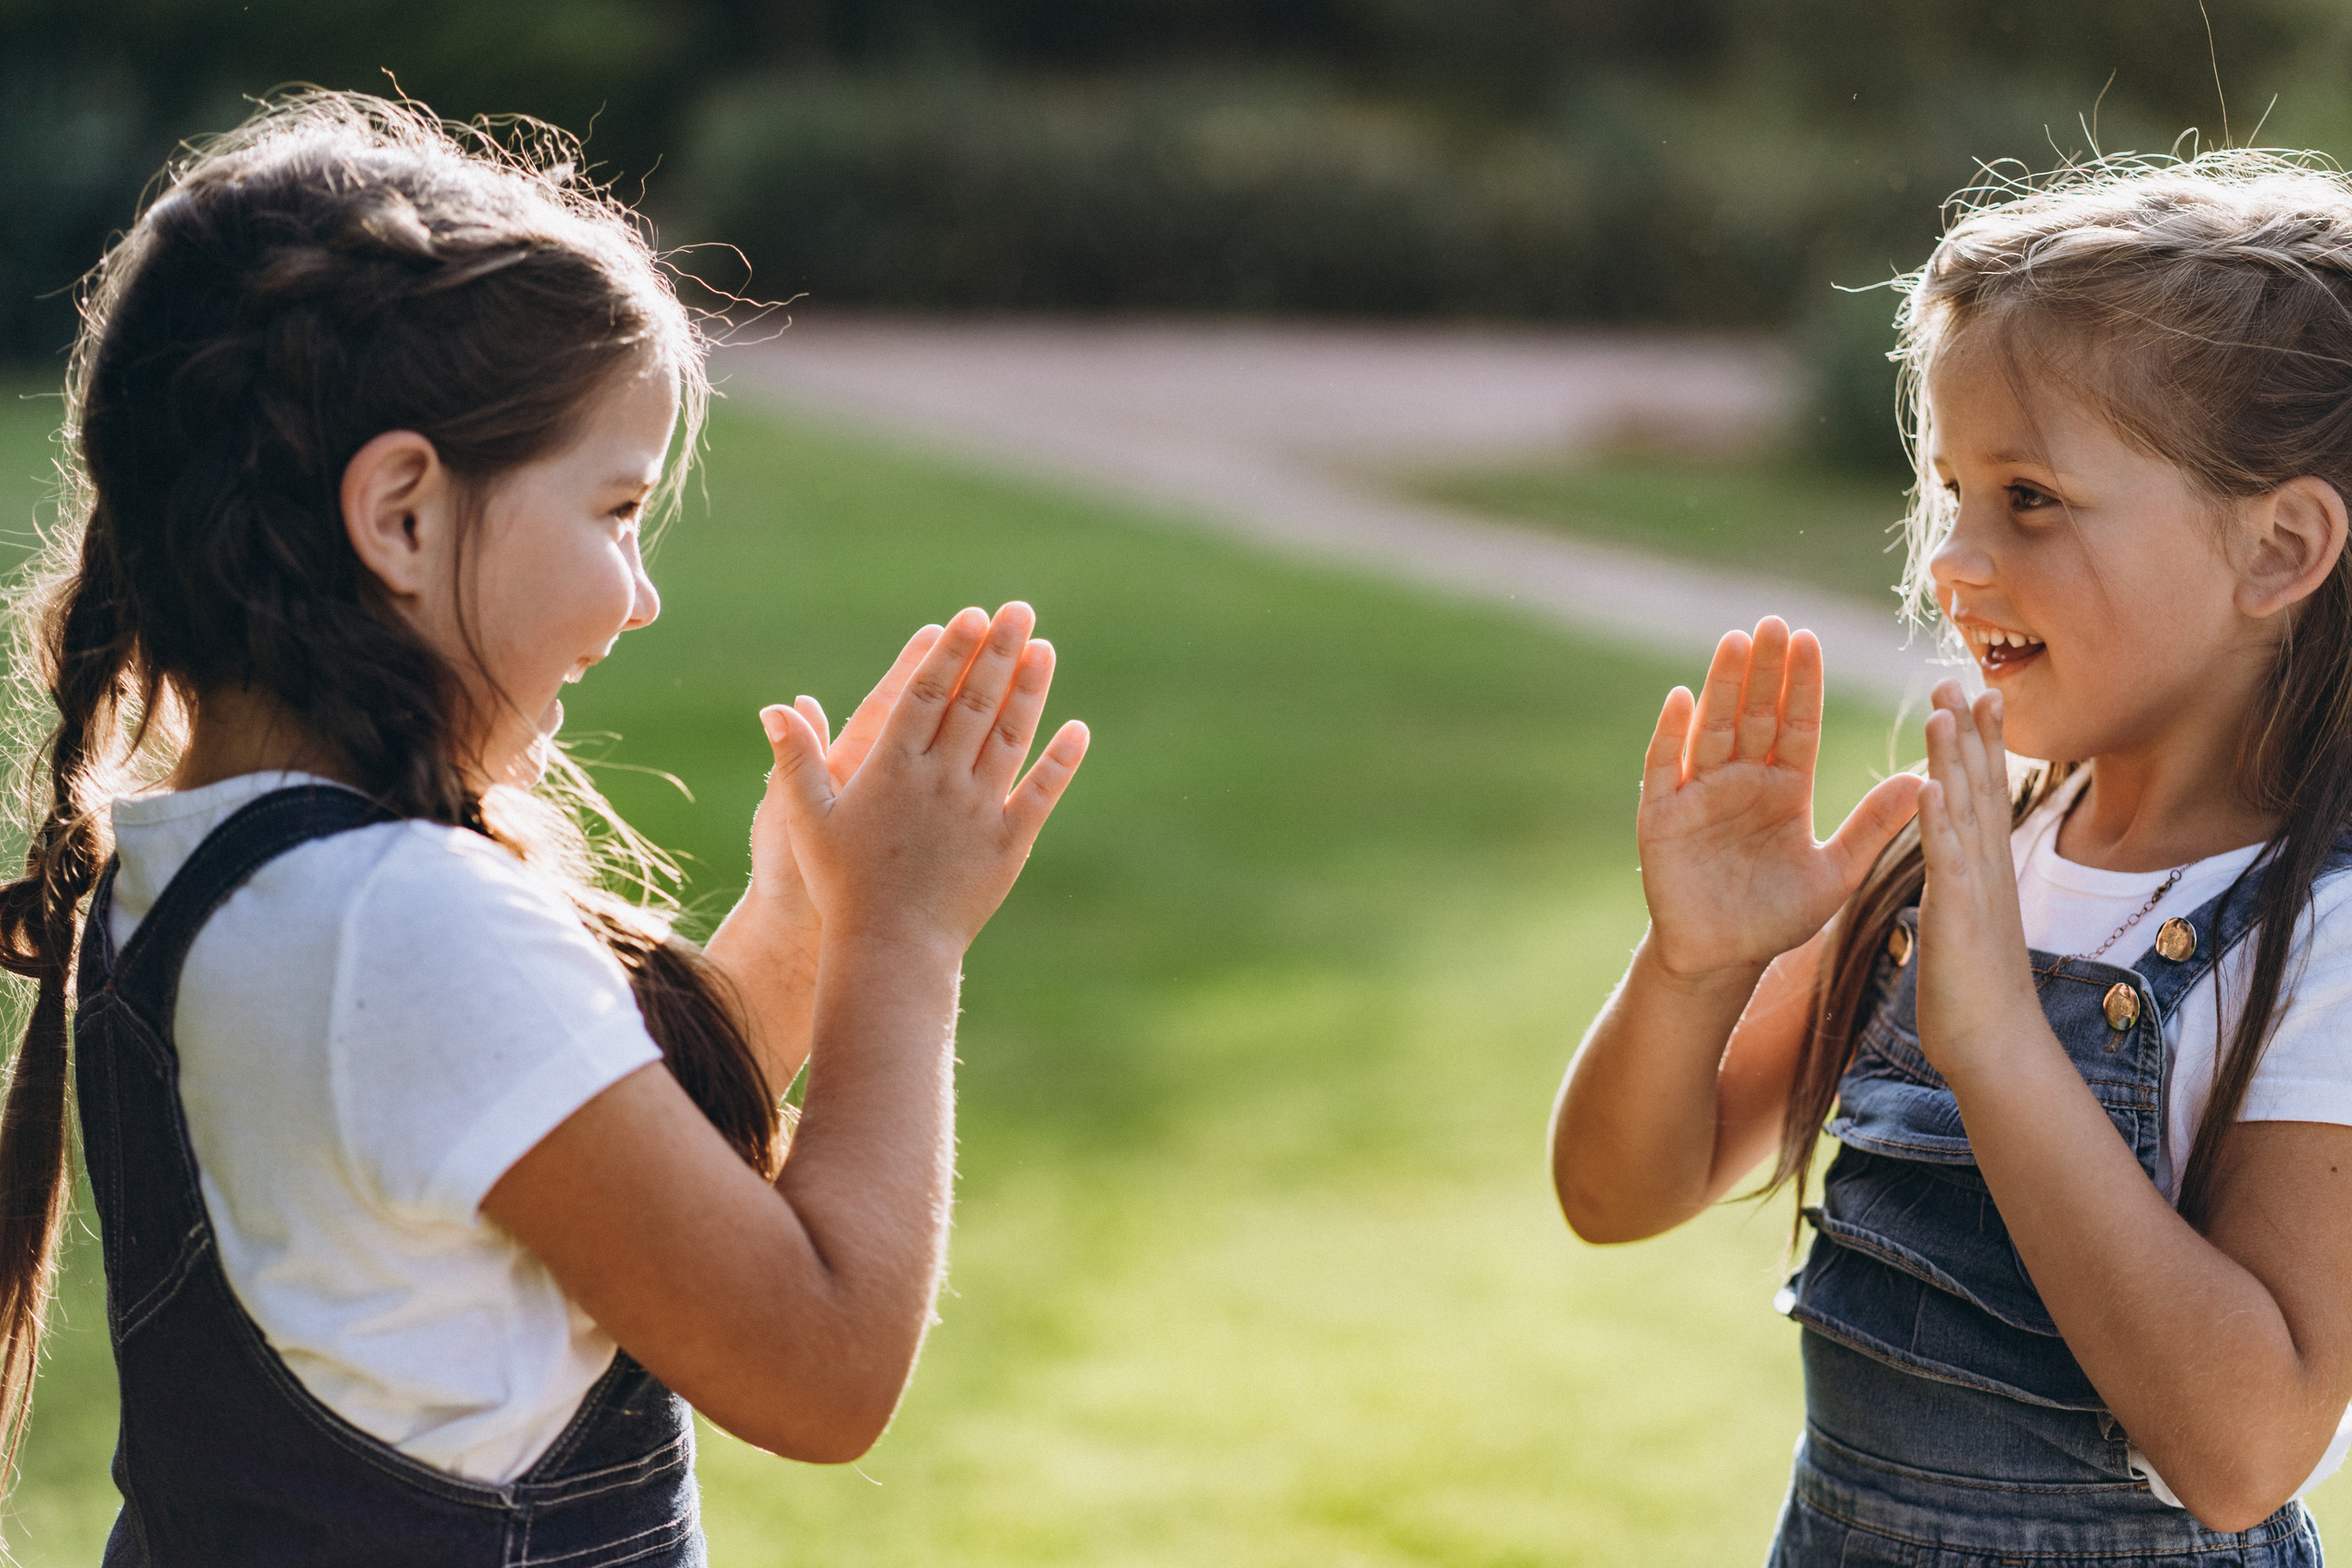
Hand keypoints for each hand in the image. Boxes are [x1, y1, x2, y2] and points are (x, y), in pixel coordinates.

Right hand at [764, 602, 1087, 951]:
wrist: (890, 948)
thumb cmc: (840, 885)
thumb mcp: (807, 818)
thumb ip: (797, 758)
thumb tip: (775, 707)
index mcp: (893, 769)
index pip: (925, 694)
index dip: (949, 652)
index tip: (971, 616)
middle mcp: (940, 780)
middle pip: (974, 703)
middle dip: (997, 651)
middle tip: (1018, 609)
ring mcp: (978, 809)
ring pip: (1010, 737)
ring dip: (1030, 690)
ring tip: (1044, 648)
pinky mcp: (1008, 842)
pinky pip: (1039, 793)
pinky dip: (1060, 761)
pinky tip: (1078, 729)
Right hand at [1638, 618, 1921, 981]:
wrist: (1723, 959)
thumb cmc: (1777, 917)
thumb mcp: (1835, 872)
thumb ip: (1873, 826)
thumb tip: (1924, 779)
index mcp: (1783, 788)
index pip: (1796, 724)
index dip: (1804, 684)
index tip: (1813, 639)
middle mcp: (1741, 780)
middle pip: (1755, 714)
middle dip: (1767, 670)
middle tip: (1776, 622)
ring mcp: (1699, 793)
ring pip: (1713, 727)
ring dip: (1723, 685)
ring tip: (1736, 641)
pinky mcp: (1662, 815)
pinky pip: (1664, 766)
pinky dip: (1670, 732)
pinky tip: (1680, 698)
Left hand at [1914, 680, 2042, 1078]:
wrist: (1995, 1047)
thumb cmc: (1973, 992)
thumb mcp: (1965, 924)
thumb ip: (1961, 889)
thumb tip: (1954, 870)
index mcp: (1984, 869)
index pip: (1982, 792)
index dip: (1981, 742)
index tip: (1978, 693)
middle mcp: (1987, 870)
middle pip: (1981, 787)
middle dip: (1972, 733)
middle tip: (1962, 678)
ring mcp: (1977, 890)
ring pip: (1966, 812)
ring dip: (1955, 759)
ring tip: (1944, 710)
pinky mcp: (1958, 916)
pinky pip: (1948, 862)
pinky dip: (1938, 822)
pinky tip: (1929, 786)